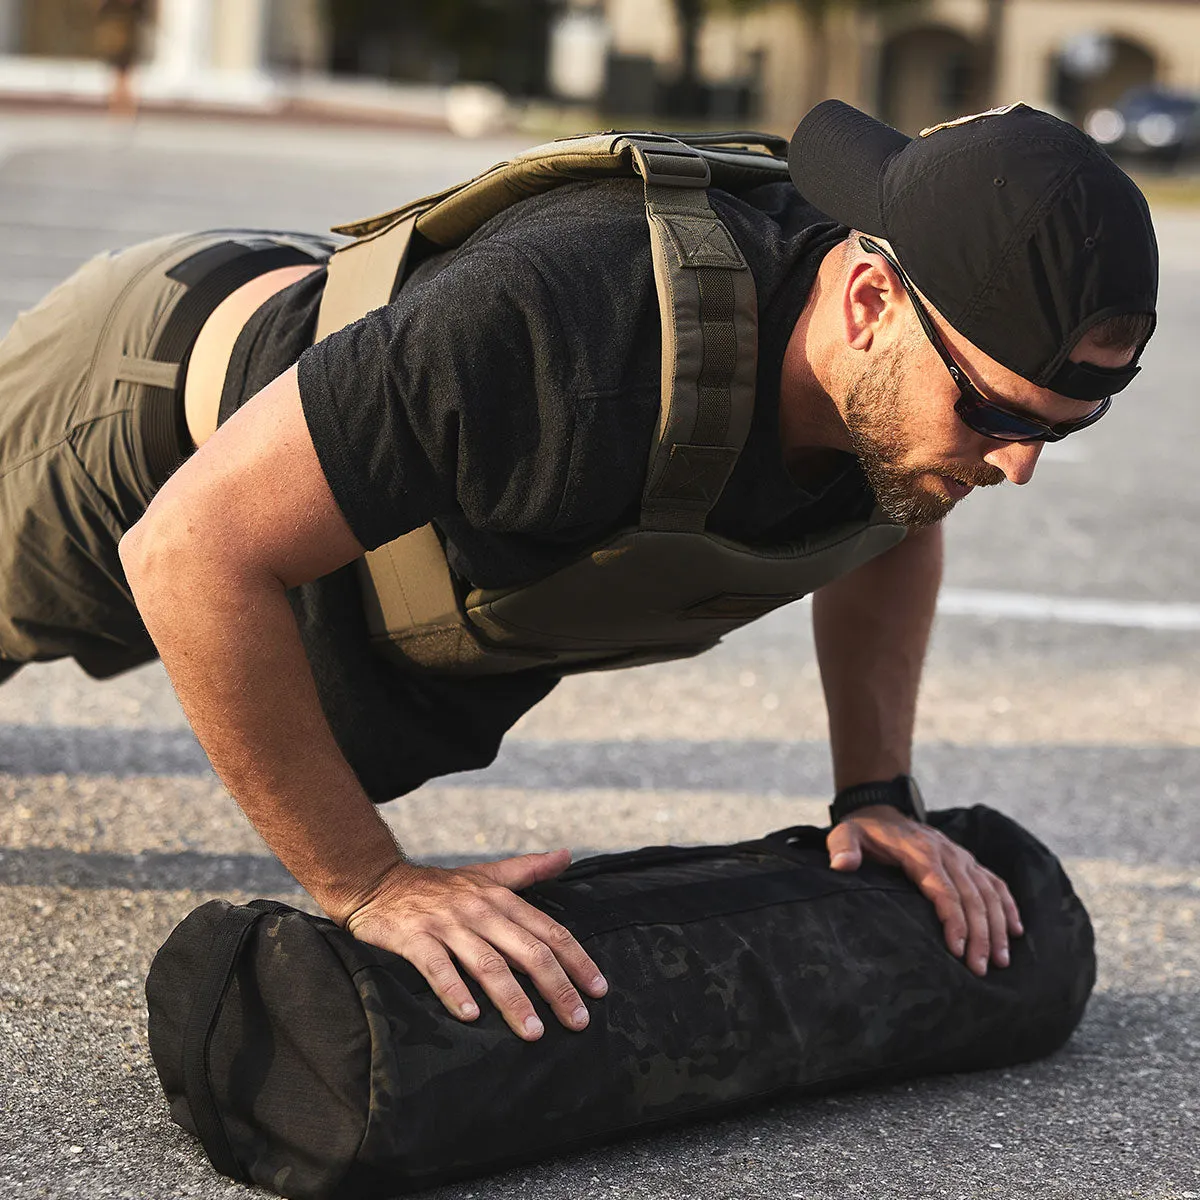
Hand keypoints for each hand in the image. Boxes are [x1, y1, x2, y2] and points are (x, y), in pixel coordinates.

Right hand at [343, 849, 607, 1040]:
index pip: (549, 931)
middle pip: (528, 951)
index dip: (576, 960)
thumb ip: (528, 869)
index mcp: (501, 898)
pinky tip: (470, 1016)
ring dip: (514, 1000)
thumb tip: (566, 855)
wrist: (378, 882)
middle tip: (578, 1020)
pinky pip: (438, 967)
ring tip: (533, 1032)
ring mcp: (448, 925)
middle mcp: (480, 910)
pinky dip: (455, 991)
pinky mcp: (415, 938)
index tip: (598, 989)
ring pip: (489, 964)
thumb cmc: (439, 887)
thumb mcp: (486, 874)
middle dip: (557, 987)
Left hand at [826, 805, 1023, 975]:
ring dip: (998, 927)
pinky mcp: (968, 861)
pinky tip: (1016, 931)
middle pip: (971, 897)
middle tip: (980, 969)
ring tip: (1001, 961)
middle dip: (979, 935)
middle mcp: (948, 854)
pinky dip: (1008, 905)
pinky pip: (995, 882)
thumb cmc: (864, 831)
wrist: (882, 810)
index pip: (943, 889)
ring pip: (988, 893)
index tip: (956, 950)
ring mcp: (961, 857)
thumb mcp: (845, 834)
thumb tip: (842, 865)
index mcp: (920, 852)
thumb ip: (843, 848)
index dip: (953, 920)